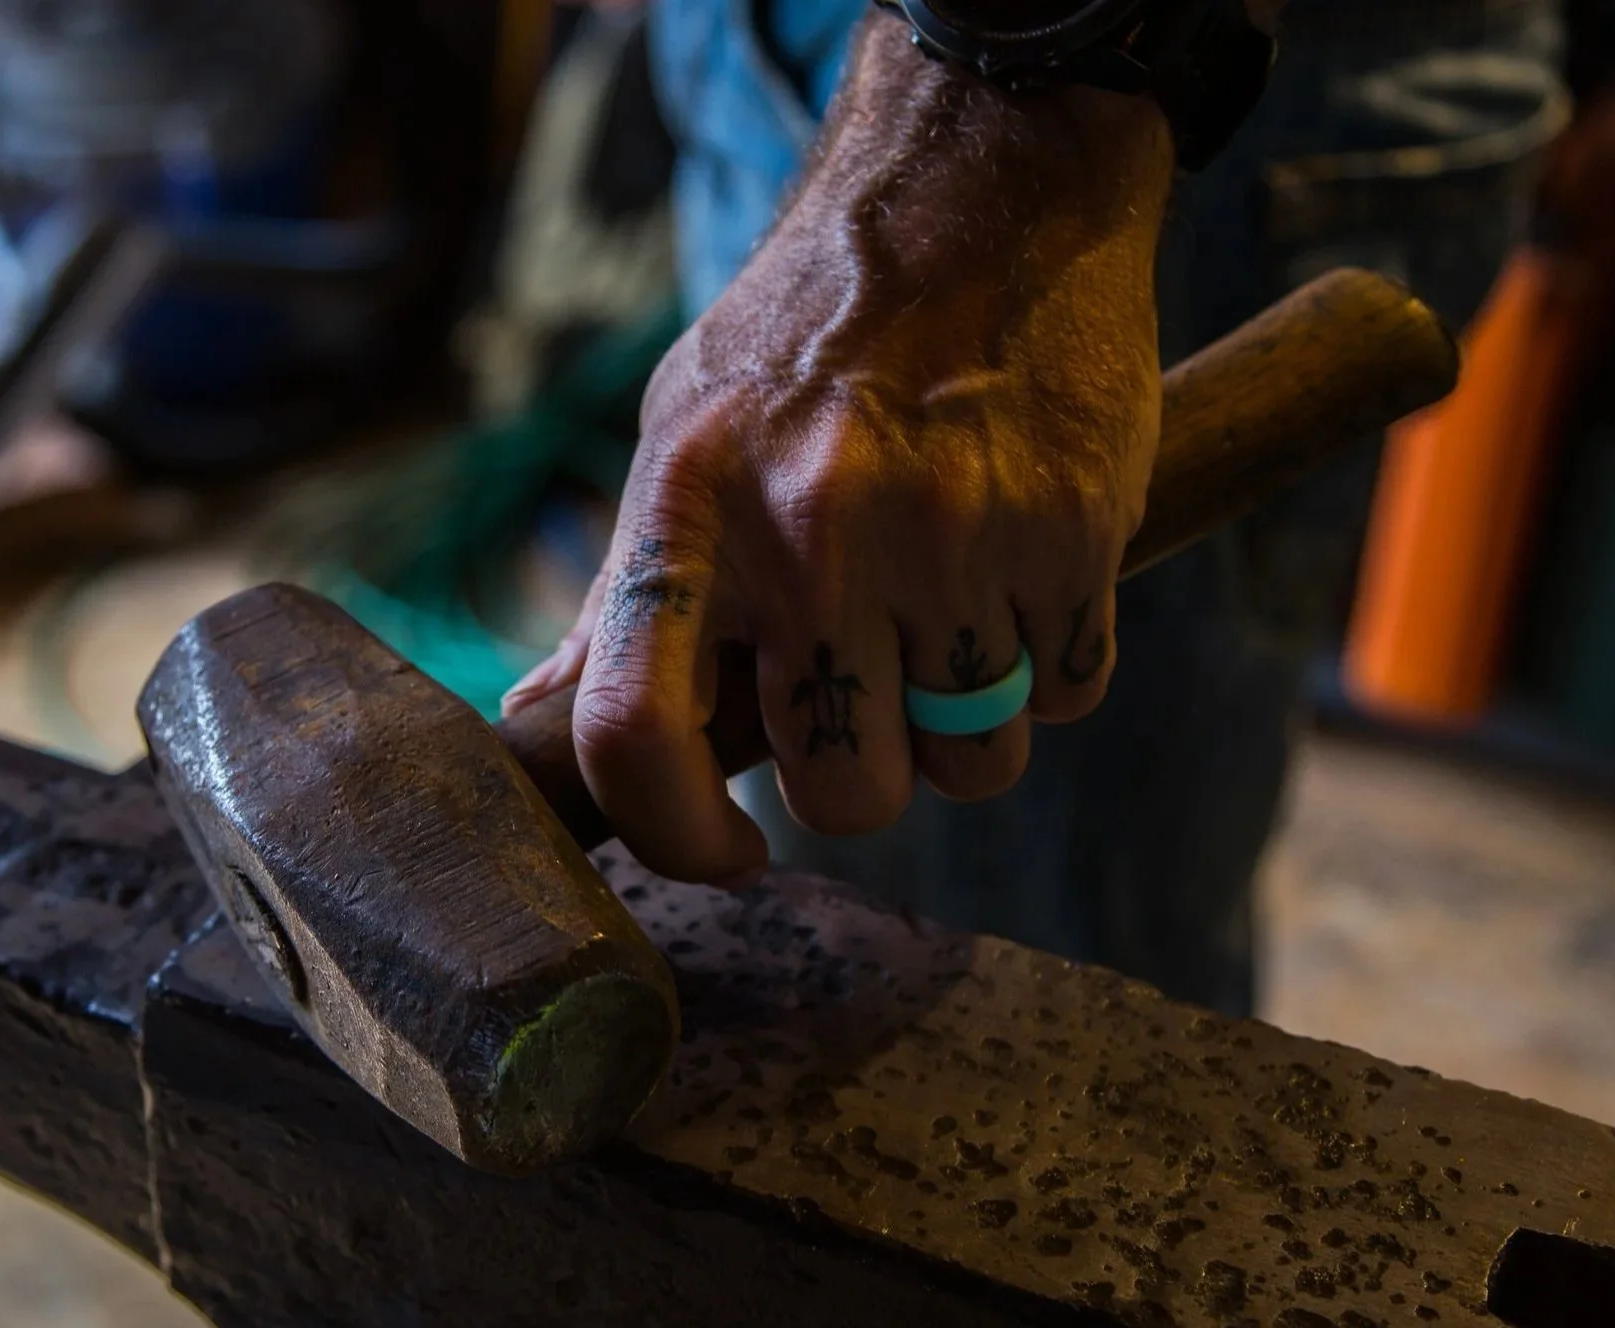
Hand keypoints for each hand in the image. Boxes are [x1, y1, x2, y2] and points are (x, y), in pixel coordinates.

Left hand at [502, 17, 1175, 885]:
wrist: (984, 188)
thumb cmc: (814, 332)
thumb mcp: (682, 433)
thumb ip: (623, 590)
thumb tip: (541, 722)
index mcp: (690, 507)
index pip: (634, 734)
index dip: (675, 836)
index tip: (727, 851)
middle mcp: (813, 529)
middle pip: (845, 794)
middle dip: (865, 772)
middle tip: (872, 683)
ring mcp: (952, 536)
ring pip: (975, 766)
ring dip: (970, 723)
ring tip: (951, 609)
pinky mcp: (1073, 533)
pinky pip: (1069, 696)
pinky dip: (1053, 663)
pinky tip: (1022, 573)